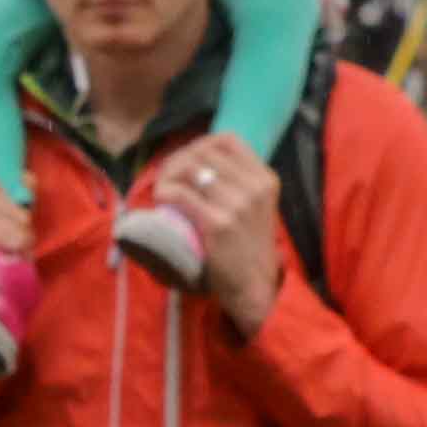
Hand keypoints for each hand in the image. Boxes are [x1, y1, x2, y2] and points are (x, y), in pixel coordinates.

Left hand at [150, 139, 289, 330]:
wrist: (254, 287)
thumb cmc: (248, 249)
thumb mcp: (257, 208)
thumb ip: (239, 185)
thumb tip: (200, 162)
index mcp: (265, 179)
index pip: (228, 140)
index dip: (199, 144)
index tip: (185, 160)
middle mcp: (254, 187)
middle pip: (204, 152)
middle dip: (177, 159)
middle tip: (166, 177)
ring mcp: (237, 204)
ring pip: (189, 168)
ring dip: (167, 175)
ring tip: (162, 189)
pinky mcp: (218, 223)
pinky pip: (180, 194)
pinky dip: (164, 192)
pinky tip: (161, 200)